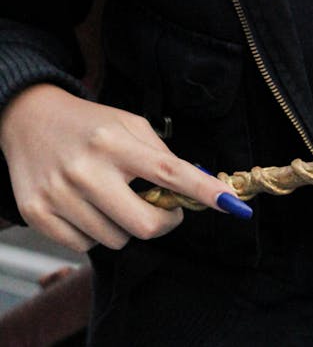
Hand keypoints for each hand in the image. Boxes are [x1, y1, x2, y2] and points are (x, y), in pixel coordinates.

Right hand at [0, 84, 242, 252]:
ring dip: (123, 225)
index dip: (201, 191)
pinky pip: (84, 246)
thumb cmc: (89, 123)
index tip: (230, 203)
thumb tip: (194, 183)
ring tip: (110, 196)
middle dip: (163, 223)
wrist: (28, 119)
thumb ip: (159, 153)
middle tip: (163, 209)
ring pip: (114, 239)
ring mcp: (59, 194)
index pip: (168, 171)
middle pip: (143, 224)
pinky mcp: (37, 214)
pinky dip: (93, 232)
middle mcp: (86, 169)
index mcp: (114, 142)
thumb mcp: (128, 123)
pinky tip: (85, 206)